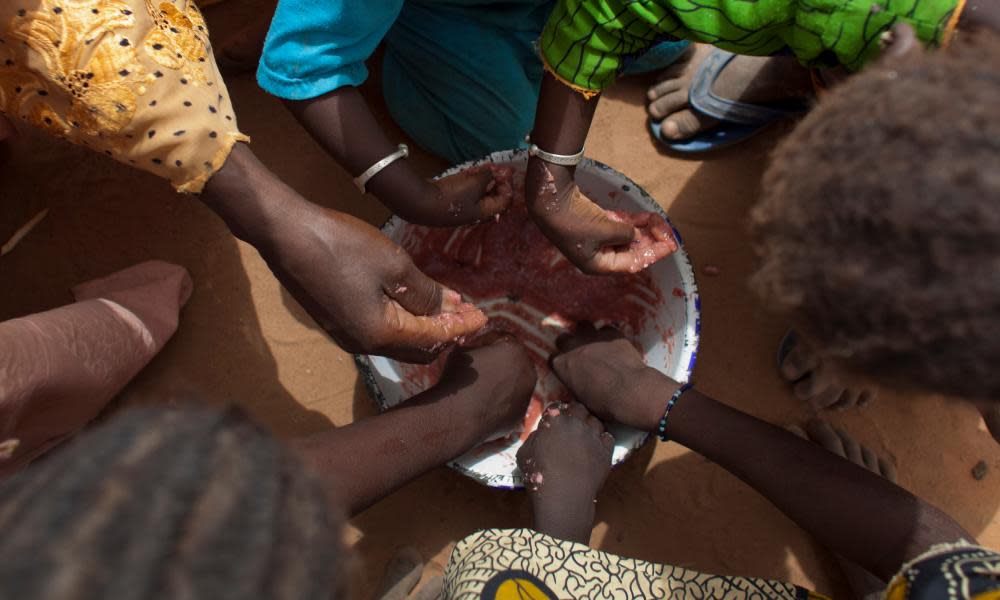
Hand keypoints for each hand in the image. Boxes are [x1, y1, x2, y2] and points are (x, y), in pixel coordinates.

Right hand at [203, 144, 487, 362]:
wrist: (286, 234)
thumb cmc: (342, 246)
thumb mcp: (394, 266)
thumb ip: (426, 293)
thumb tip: (448, 309)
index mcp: (380, 335)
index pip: (434, 339)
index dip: (462, 327)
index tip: (485, 316)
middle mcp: (363, 345)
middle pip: (417, 348)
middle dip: (446, 332)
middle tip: (469, 315)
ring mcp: (345, 334)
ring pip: (398, 340)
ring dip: (425, 325)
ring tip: (448, 307)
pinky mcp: (335, 320)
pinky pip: (379, 329)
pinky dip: (403, 320)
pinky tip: (413, 301)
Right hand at [403, 166, 513, 226]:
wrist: (420, 202)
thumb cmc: (450, 195)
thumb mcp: (474, 183)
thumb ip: (490, 175)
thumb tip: (506, 170)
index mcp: (484, 213)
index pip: (505, 200)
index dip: (507, 184)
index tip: (502, 171)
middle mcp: (475, 214)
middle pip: (493, 197)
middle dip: (494, 181)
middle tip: (492, 168)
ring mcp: (463, 209)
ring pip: (480, 193)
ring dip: (482, 180)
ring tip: (478, 169)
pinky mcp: (452, 203)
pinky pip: (467, 192)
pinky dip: (470, 181)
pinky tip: (467, 172)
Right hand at [435, 334, 536, 440]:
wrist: (458, 416)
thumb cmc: (458, 377)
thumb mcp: (462, 350)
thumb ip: (475, 344)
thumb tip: (476, 347)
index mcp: (515, 350)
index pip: (503, 338)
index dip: (487, 340)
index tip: (474, 347)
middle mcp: (528, 371)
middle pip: (514, 360)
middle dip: (499, 361)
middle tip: (481, 365)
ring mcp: (527, 394)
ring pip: (515, 382)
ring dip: (503, 380)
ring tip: (482, 386)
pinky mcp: (521, 413)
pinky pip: (512, 401)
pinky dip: (502, 400)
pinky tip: (485, 402)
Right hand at [516, 401, 613, 542]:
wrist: (564, 497)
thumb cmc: (539, 475)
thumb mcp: (524, 454)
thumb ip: (533, 438)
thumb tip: (542, 433)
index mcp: (554, 420)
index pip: (557, 406)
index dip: (556, 413)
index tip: (555, 421)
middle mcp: (576, 422)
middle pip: (579, 408)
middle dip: (575, 414)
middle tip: (571, 427)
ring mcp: (593, 435)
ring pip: (595, 421)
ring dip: (589, 426)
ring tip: (584, 437)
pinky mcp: (606, 450)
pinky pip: (607, 437)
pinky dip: (602, 440)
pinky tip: (595, 448)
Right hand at [527, 164, 675, 273]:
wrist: (552, 200)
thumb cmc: (577, 221)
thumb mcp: (607, 230)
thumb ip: (626, 234)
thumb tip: (635, 234)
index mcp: (598, 265)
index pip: (632, 264)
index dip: (653, 254)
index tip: (670, 245)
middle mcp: (597, 255)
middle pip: (630, 251)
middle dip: (650, 240)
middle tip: (668, 232)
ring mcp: (595, 238)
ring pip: (625, 236)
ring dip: (643, 229)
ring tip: (660, 221)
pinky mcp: (594, 222)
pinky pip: (618, 225)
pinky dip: (631, 221)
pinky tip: (647, 216)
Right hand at [551, 324, 677, 429]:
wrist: (630, 390)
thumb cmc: (605, 403)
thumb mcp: (583, 400)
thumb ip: (577, 387)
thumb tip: (580, 388)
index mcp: (563, 365)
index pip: (553, 359)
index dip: (560, 364)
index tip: (567, 369)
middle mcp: (574, 347)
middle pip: (563, 338)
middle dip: (569, 345)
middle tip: (579, 355)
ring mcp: (593, 337)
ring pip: (583, 325)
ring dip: (586, 334)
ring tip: (595, 343)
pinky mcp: (613, 333)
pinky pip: (606, 329)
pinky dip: (608, 336)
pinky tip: (615, 345)